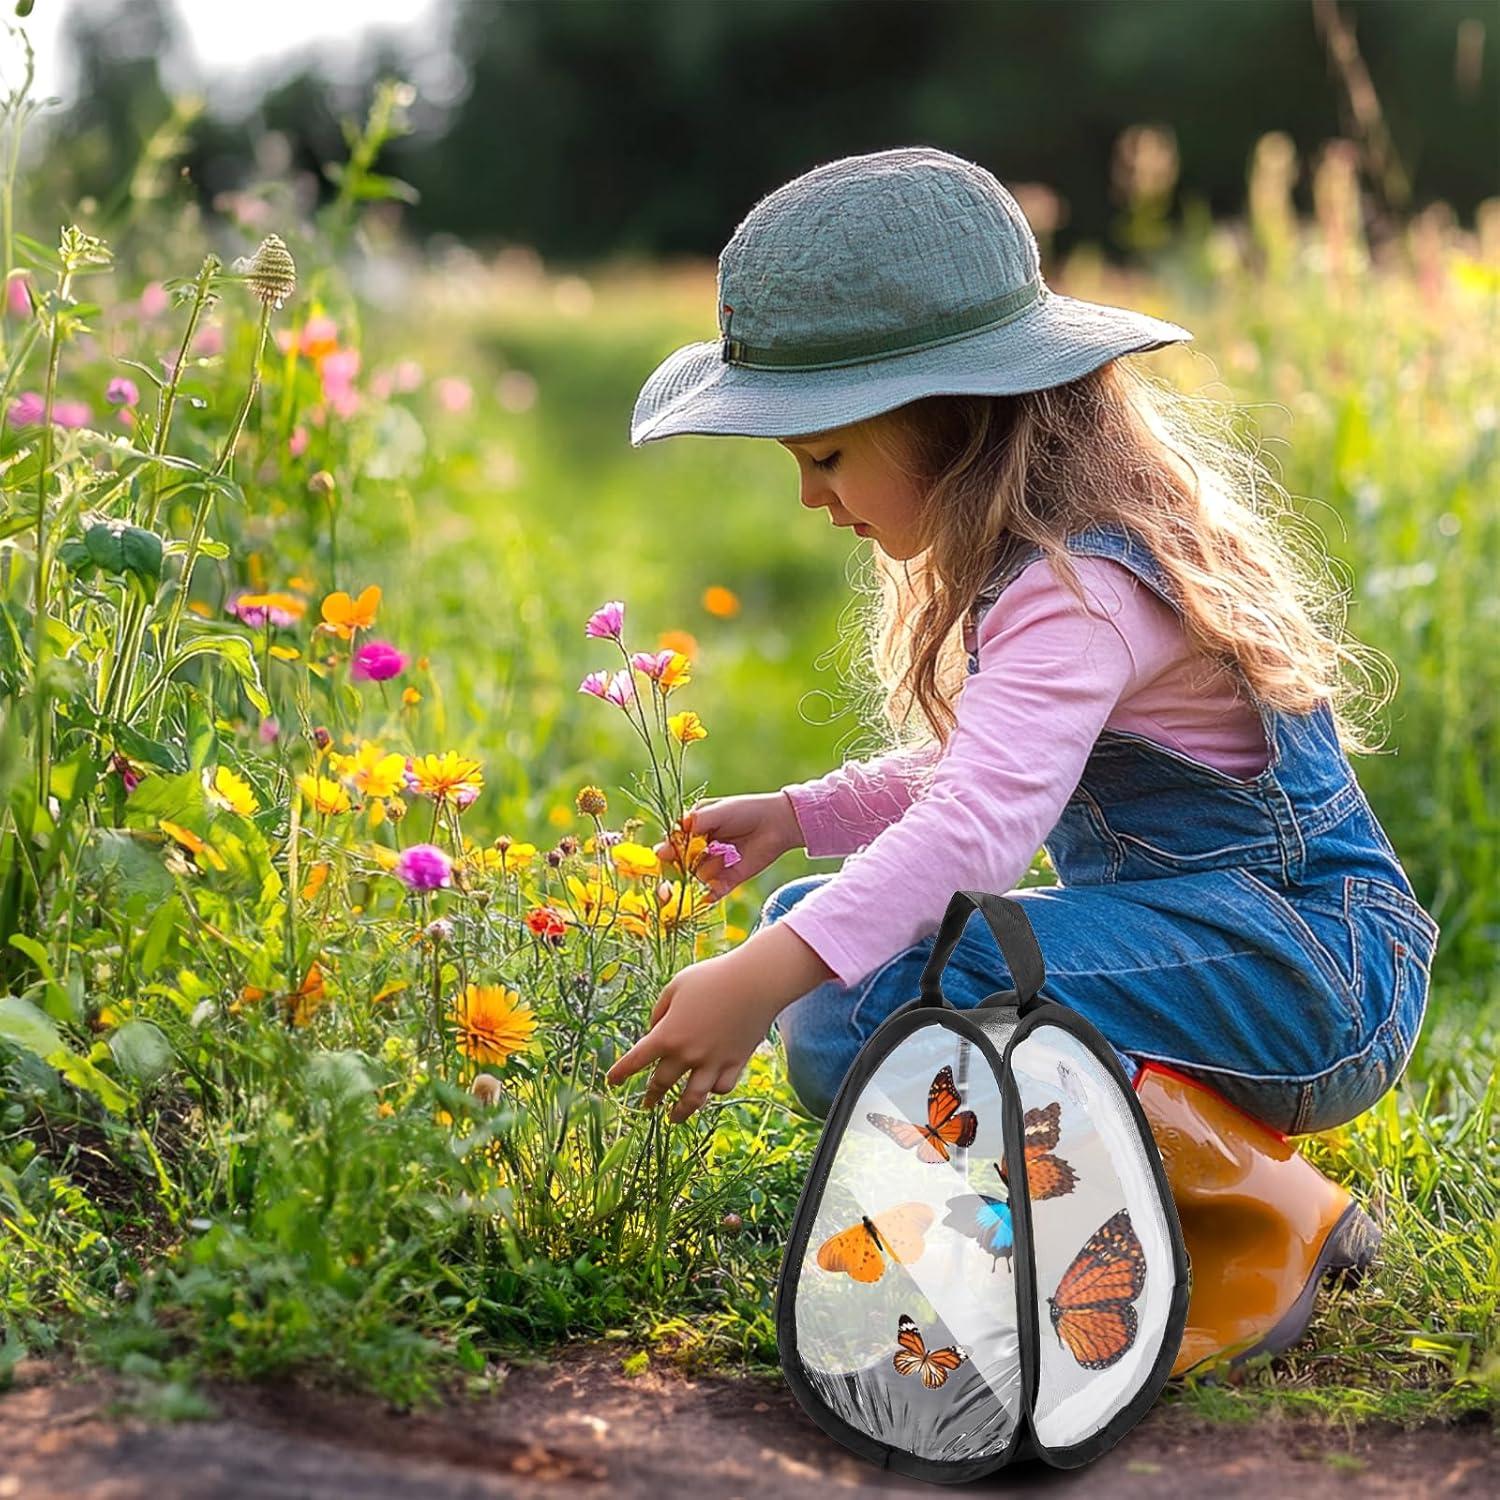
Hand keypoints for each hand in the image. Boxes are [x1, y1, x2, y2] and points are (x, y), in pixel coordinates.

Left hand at [606, 922, 833, 1120]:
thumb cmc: (712, 977)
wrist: (755, 981)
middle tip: (647, 1103)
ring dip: (679, 1111)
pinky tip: (710, 1088)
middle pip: (662, 1083)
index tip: (611, 1082)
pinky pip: (721, 1087)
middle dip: (651, 1095)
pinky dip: (713, 1090)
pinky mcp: (736, 1063)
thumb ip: (659, 1011)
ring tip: (673, 1117)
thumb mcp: (676, 986)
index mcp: (667, 1034)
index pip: (635, 1061)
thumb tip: (655, 1030)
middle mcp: (687, 1054)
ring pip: (692, 1099)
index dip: (620, 1074)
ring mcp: (713, 1062)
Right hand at [656, 790, 803, 900]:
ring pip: (696, 877)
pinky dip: (709, 894)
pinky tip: (707, 895)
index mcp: (695, 829)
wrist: (777, 823)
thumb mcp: (719, 811)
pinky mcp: (728, 880)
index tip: (663, 853)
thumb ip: (698, 820)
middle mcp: (701, 849)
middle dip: (676, 866)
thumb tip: (678, 829)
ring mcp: (714, 865)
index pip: (674, 842)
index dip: (668, 848)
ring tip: (708, 869)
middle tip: (674, 868)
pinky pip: (713, 892)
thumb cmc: (746, 810)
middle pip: (681, 863)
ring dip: (697, 876)